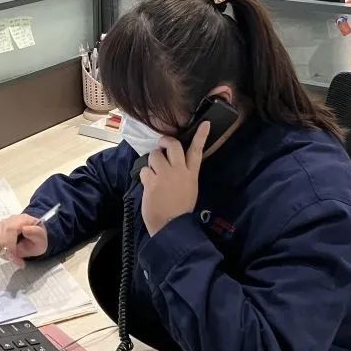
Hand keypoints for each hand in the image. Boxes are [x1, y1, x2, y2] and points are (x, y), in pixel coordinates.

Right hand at [0, 214, 47, 268]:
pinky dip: (1, 253)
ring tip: (15, 257)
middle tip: (18, 261)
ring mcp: (0, 226)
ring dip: (4, 254)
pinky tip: (9, 254)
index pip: (9, 230)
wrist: (33, 236)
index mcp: (21, 220)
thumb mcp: (42, 239)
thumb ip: (36, 234)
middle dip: (8, 254)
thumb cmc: (37, 239)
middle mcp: (8, 220)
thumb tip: (25, 229)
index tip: (18, 259)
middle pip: (0, 239)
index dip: (10, 246)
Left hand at [139, 121, 209, 235]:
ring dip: (152, 161)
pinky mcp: (151, 181)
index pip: (197, 151)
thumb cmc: (180, 210)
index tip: (205, 123)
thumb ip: (183, 174)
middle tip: (161, 145)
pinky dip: (144, 176)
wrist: (171, 227)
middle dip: (165, 141)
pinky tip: (148, 185)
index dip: (201, 135)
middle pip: (173, 146)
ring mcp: (165, 175)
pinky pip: (144, 170)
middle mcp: (179, 171)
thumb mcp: (189, 189)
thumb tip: (173, 164)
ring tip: (154, 172)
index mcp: (191, 174)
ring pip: (155, 156)